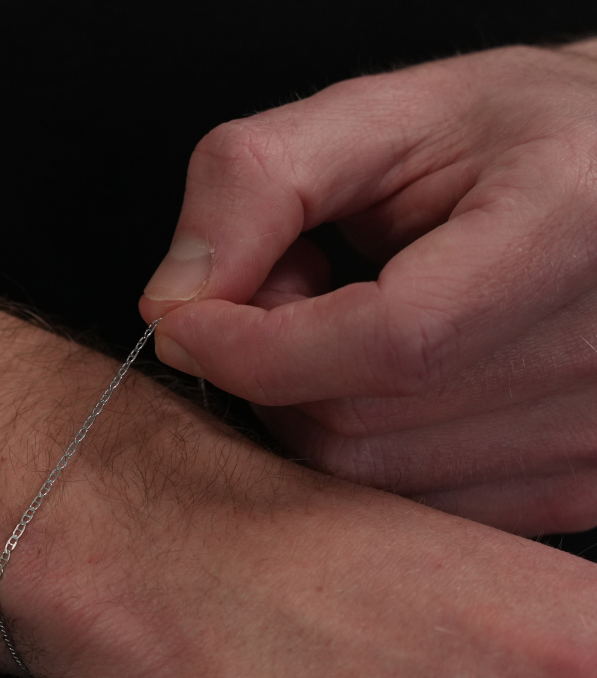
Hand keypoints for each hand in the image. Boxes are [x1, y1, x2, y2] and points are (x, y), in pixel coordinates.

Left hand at [139, 42, 596, 534]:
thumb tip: (174, 296)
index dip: (257, 348)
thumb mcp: (381, 117)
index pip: (390, 342)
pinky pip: (409, 509)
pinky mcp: (574, 488)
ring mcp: (594, 435)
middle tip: (290, 294)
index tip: (186, 324)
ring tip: (348, 329)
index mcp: (567, 223)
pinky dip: (363, 453)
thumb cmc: (511, 142)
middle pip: (358, 428)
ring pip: (370, 484)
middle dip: (273, 373)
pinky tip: (389, 388)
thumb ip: (261, 183)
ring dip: (313, 414)